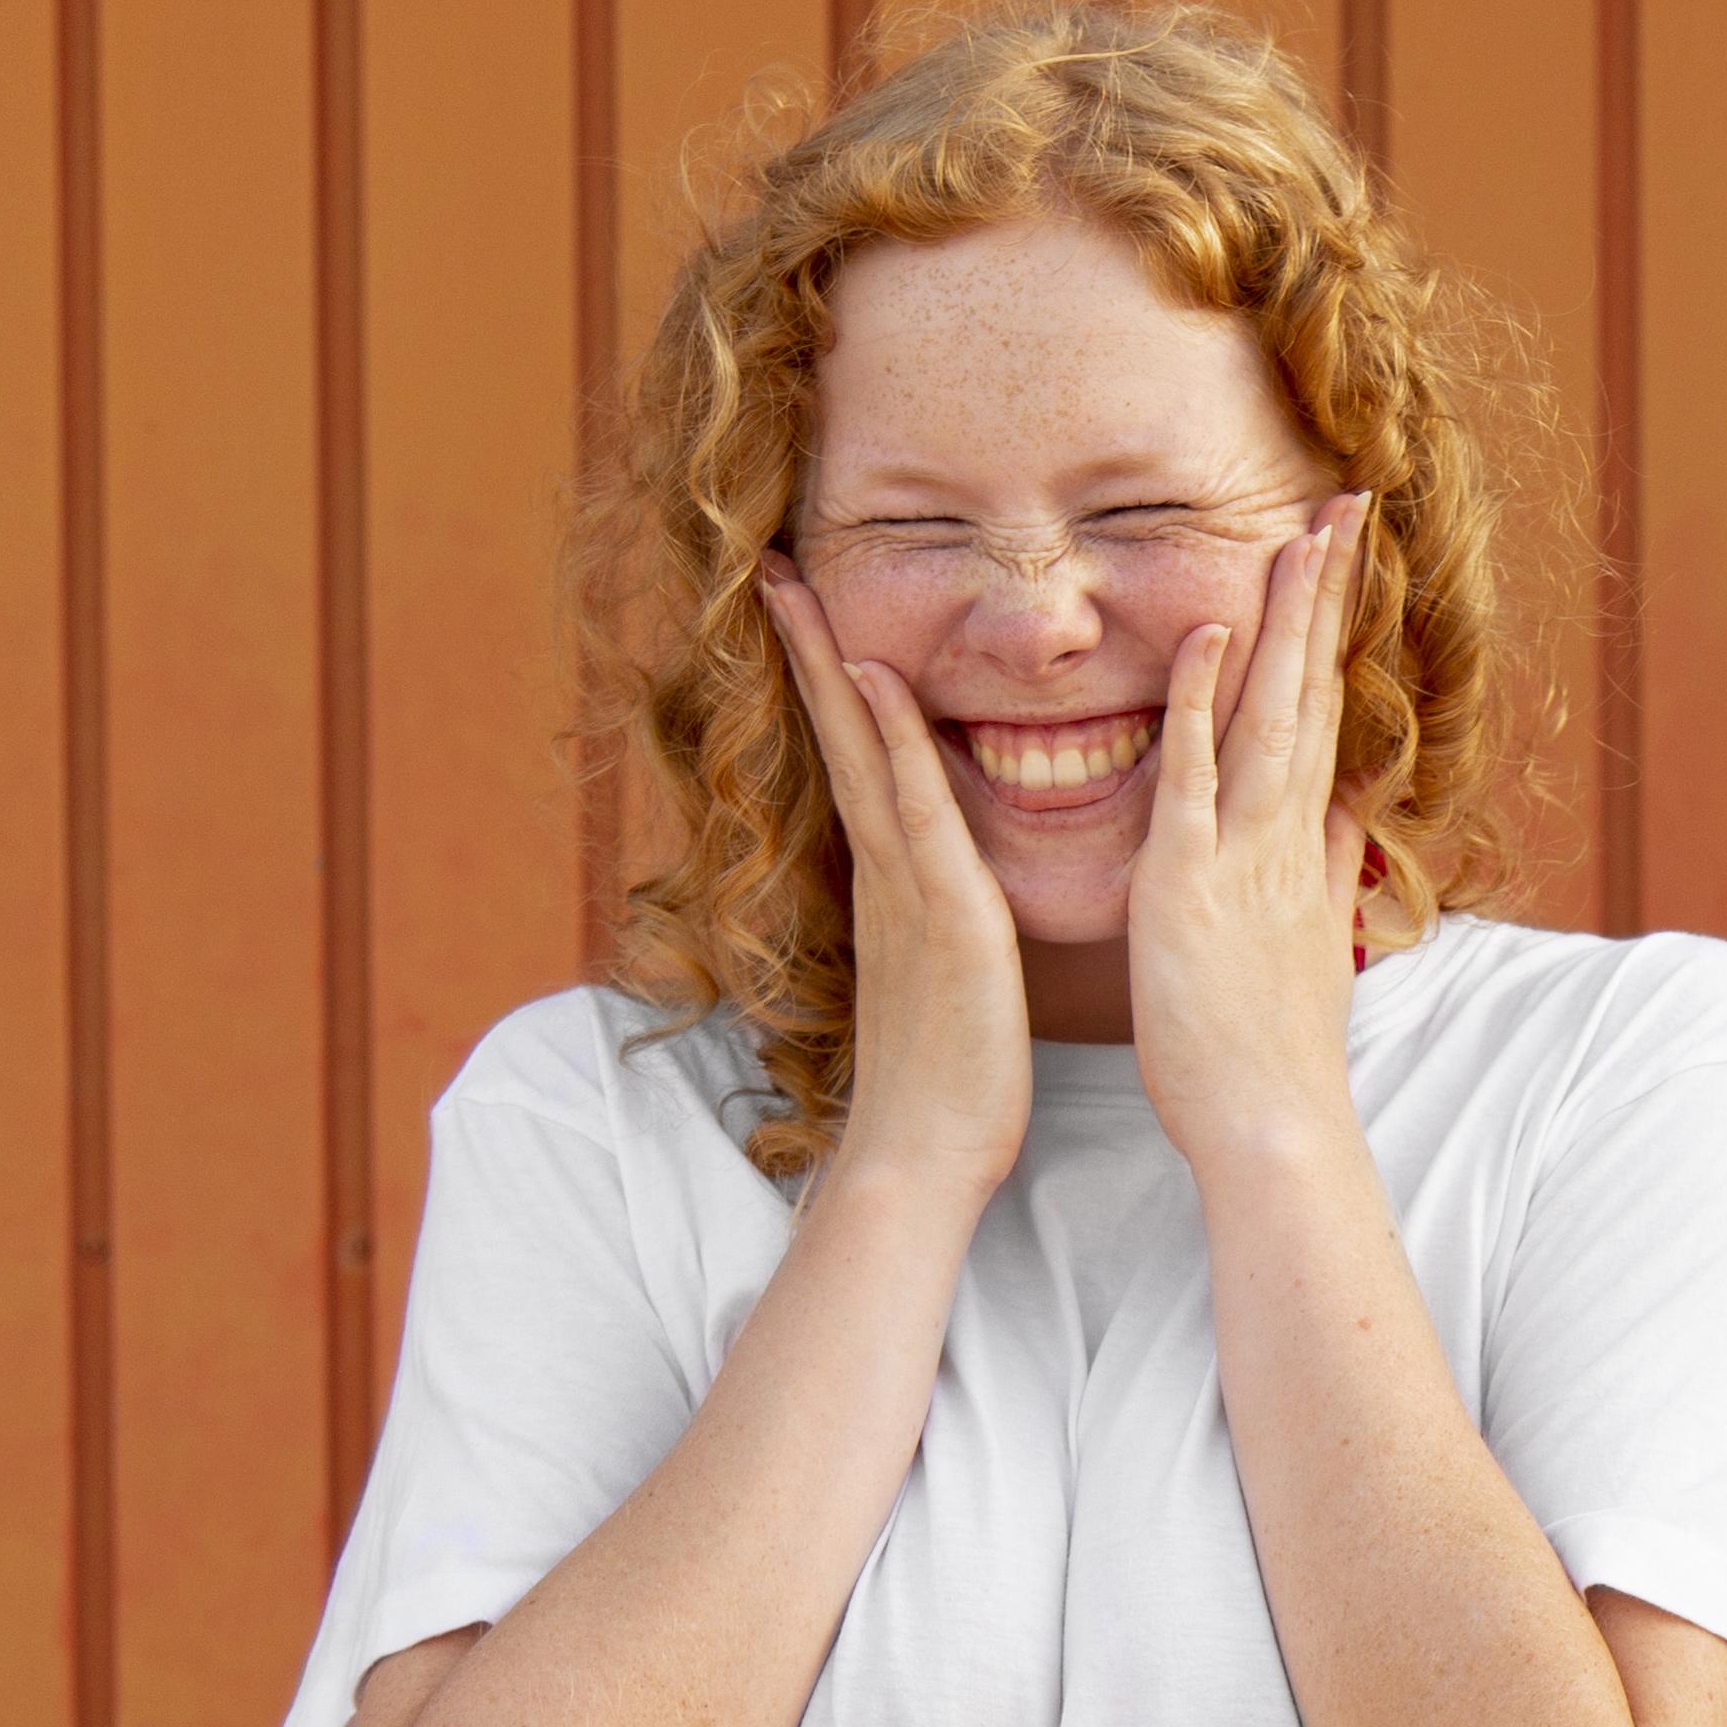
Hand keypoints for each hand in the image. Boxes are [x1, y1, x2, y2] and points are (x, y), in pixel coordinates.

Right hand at [760, 556, 1034, 1205]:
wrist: (928, 1159)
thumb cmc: (951, 1083)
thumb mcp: (951, 979)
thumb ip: (944, 923)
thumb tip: (949, 895)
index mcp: (895, 884)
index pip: (859, 761)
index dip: (831, 687)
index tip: (812, 616)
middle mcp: (886, 872)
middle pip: (840, 735)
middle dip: (807, 648)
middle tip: (775, 567)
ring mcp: (907, 888)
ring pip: (861, 750)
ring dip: (828, 663)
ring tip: (796, 586)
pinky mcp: (943, 915)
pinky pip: (913, 806)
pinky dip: (891, 736)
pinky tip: (874, 676)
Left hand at [1127, 490, 1374, 1172]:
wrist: (1271, 1127)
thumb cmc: (1273, 1050)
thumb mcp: (1312, 944)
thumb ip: (1329, 869)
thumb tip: (1350, 815)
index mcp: (1302, 845)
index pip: (1324, 715)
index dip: (1335, 634)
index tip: (1345, 560)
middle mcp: (1285, 835)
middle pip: (1313, 690)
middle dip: (1329, 594)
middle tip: (1347, 501)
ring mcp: (1244, 853)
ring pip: (1271, 711)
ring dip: (1287, 618)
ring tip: (1305, 529)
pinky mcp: (1191, 881)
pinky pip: (1197, 773)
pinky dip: (1203, 700)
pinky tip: (1206, 630)